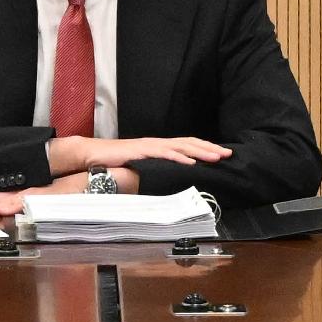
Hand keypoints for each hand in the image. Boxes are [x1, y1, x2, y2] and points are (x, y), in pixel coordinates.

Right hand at [46, 135, 227, 176]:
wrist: (94, 154)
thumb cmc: (116, 162)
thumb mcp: (141, 167)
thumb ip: (155, 170)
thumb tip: (171, 179)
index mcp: (159, 146)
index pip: (187, 145)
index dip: (205, 148)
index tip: (222, 154)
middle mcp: (158, 143)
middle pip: (189, 142)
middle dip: (210, 148)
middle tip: (228, 153)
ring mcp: (150, 145)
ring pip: (181, 146)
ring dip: (200, 151)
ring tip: (215, 156)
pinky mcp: (142, 151)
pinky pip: (163, 153)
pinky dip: (178, 156)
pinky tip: (190, 161)